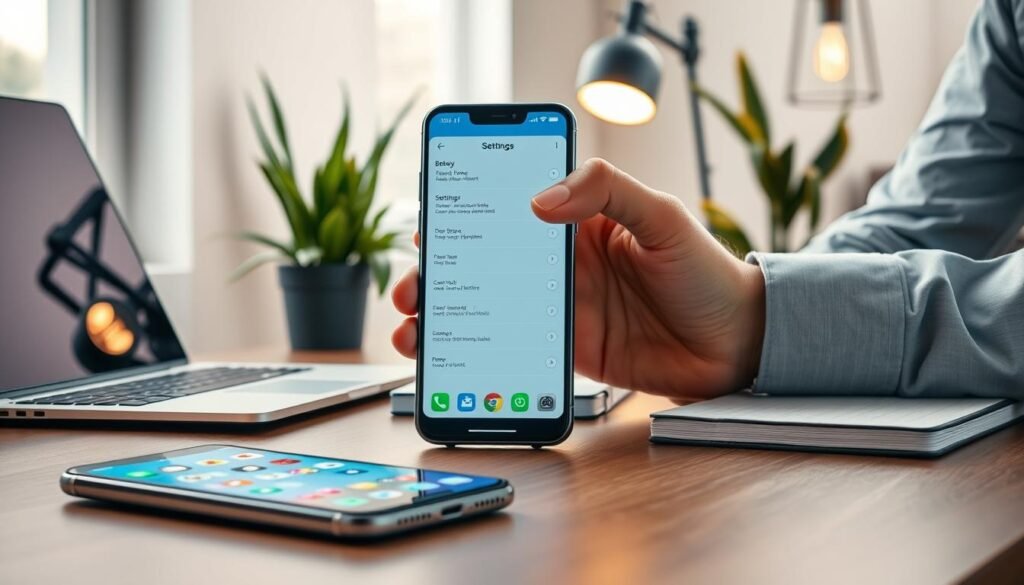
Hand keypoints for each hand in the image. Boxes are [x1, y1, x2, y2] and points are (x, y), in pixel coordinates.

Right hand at [391, 158, 765, 400]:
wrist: (738, 346)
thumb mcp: (663, 217)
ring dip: (448, 316)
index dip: (466, 211)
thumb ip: (607, 191)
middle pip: (487, 260)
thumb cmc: (708, 273)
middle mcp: (564, 262)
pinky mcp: (569, 348)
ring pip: (490, 306)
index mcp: (581, 219)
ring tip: (414, 331)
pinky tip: (452, 360)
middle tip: (413, 288)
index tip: (429, 222)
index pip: (512, 205)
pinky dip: (478, 353)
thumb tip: (540, 198)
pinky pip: (514, 348)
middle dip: (441, 272)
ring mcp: (563, 306)